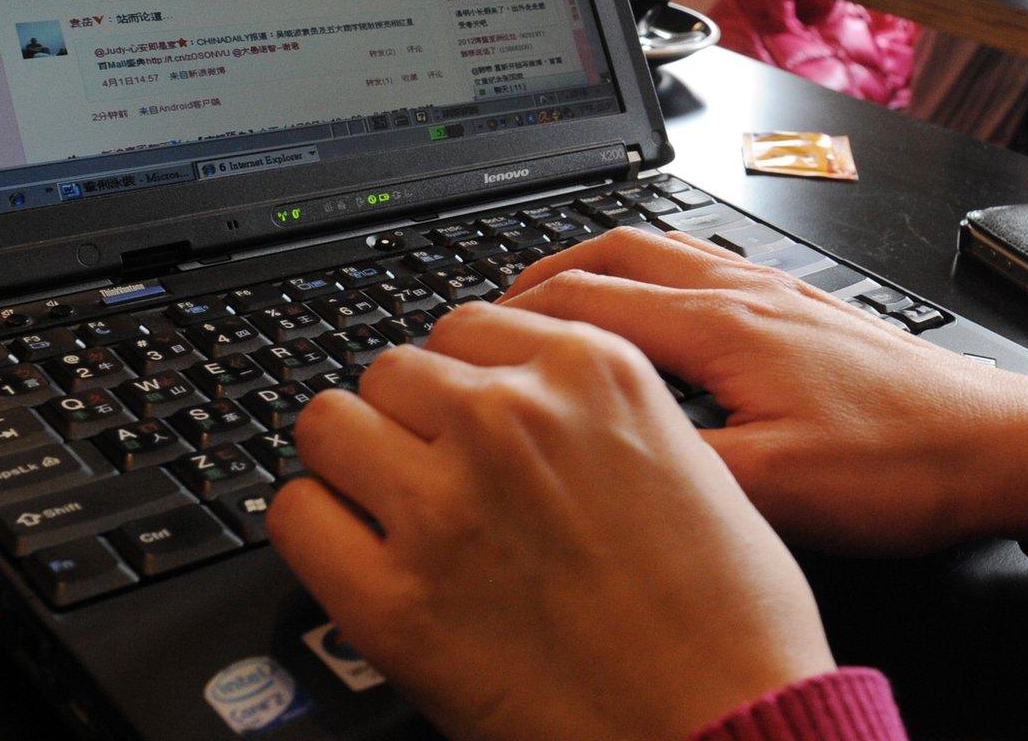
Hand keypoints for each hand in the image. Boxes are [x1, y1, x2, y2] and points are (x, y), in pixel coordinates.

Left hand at [270, 301, 834, 740]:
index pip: (463, 327)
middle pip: (391, 369)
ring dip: (353, 461)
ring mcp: (445, 502)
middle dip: (406, 418)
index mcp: (590, 371)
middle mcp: (511, 417)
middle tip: (428, 473)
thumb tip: (516, 396)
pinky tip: (356, 554)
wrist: (728, 724)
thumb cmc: (729, 617)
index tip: (456, 414)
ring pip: (329, 424)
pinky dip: (318, 529)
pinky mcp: (395, 599)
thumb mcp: (686, 458)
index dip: (456, 380)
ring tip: (386, 508)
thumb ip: (593, 410)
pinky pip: (297, 515)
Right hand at [500, 230, 1027, 555]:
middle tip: (484, 315)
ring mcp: (773, 290)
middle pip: (612, 252)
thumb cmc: (904, 466)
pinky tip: (647, 313)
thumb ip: (681, 471)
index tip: (465, 339)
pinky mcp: (798, 306)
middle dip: (536, 278)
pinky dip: (645, 275)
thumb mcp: (781, 492)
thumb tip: (595, 463)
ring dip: (590, 266)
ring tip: (545, 303)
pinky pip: (697, 265)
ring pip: (656, 249)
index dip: (513, 315)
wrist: (999, 443)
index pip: (587, 295)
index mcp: (724, 325)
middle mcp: (743, 290)